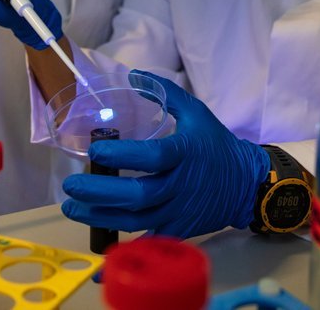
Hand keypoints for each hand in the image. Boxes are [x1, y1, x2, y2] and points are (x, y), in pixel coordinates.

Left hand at [60, 70, 269, 238]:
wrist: (248, 184)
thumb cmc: (216, 145)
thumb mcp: (196, 112)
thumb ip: (166, 93)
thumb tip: (133, 74)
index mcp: (184, 154)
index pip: (152, 157)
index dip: (121, 154)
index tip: (94, 149)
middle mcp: (180, 186)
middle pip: (138, 195)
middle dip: (100, 192)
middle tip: (71, 185)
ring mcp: (179, 212)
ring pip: (137, 220)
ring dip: (100, 216)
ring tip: (72, 207)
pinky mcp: (180, 230)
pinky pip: (149, 241)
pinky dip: (124, 246)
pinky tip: (98, 239)